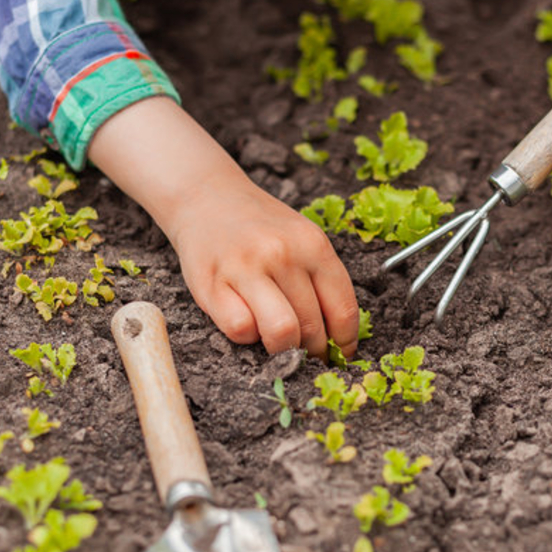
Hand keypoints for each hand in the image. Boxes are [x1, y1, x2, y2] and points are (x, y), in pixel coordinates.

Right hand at [164, 180, 359, 360]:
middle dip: (313, 352)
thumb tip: (339, 338)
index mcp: (313, 244)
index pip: (343, 310)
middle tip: (306, 353)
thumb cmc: (260, 227)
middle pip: (313, 328)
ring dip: (283, 350)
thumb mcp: (301, 239)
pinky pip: (241, 330)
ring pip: (281, 334)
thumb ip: (321, 280)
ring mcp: (246, 269)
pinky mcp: (212, 285)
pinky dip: (247, 336)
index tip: (340, 354)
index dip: (344, 342)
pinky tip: (247, 319)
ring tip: (280, 344)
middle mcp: (282, 254)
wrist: (207, 197)